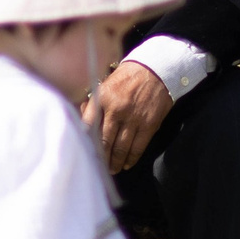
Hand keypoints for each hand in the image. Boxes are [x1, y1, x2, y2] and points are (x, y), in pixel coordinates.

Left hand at [88, 59, 172, 173]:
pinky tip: (127, 164)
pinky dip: (131, 158)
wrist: (156, 69)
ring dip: (115, 161)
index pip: (88, 125)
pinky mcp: (149, 124)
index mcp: (101, 98)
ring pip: (121, 148)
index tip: (84, 152)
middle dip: (101, 157)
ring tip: (112, 169)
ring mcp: (133, 118)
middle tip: (98, 167)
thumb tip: (83, 121)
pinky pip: (138, 147)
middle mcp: (116, 110)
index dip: (85, 142)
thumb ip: (93, 102)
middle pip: (104, 141)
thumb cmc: (127, 76)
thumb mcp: (105, 83)